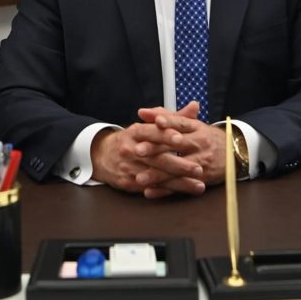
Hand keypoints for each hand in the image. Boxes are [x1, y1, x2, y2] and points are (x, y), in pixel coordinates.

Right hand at [89, 115, 205, 197]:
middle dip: (179, 164)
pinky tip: (182, 193)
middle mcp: (130, 149)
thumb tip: (195, 106)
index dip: (165, 135)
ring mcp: (129, 167)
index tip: (181, 138)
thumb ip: (173, 118)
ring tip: (198, 184)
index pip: (151, 132)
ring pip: (156, 176)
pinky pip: (150, 188)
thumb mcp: (148, 125)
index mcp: (135, 132)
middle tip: (198, 168)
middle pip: (156, 157)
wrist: (102, 155)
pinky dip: (167, 191)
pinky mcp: (128, 183)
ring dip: (179, 182)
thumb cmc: (132, 139)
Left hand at [136, 102, 227, 188]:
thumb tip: (142, 112)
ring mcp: (201, 161)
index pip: (180, 123)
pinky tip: (150, 192)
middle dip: (156, 148)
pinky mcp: (201, 179)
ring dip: (158, 174)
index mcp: (195, 127)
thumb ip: (166, 117)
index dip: (168, 121)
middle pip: (176, 145)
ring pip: (177, 168)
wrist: (235, 154)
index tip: (155, 122)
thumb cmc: (206, 137)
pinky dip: (164, 190)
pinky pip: (181, 185)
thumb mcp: (191, 124)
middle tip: (137, 150)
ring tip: (139, 177)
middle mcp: (199, 143)